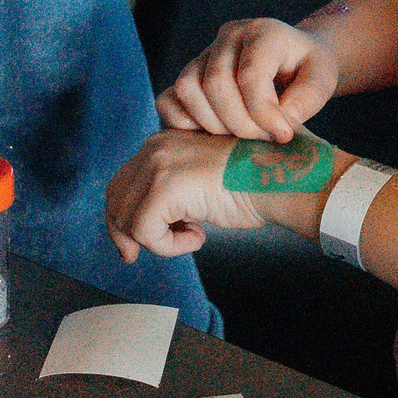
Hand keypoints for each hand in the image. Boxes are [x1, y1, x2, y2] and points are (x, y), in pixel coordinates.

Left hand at [106, 131, 286, 260]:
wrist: (281, 175)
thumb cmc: (254, 182)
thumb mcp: (201, 179)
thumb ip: (173, 190)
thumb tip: (141, 226)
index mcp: (162, 141)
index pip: (122, 183)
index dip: (123, 217)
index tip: (134, 244)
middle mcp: (155, 146)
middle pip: (115, 199)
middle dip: (125, 234)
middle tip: (136, 256)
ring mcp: (159, 164)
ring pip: (128, 220)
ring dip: (158, 241)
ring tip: (192, 236)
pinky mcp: (166, 187)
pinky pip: (146, 233)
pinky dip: (169, 247)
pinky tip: (199, 237)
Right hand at [158, 18, 339, 141]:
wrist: (292, 59)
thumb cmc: (306, 68)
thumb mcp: (323, 77)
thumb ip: (309, 96)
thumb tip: (283, 118)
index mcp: (263, 32)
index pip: (250, 74)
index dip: (264, 113)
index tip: (283, 135)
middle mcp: (228, 36)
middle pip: (215, 84)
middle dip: (240, 123)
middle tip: (263, 139)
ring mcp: (204, 53)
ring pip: (187, 89)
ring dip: (213, 124)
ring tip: (241, 137)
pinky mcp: (189, 74)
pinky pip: (168, 98)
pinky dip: (183, 122)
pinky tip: (212, 134)